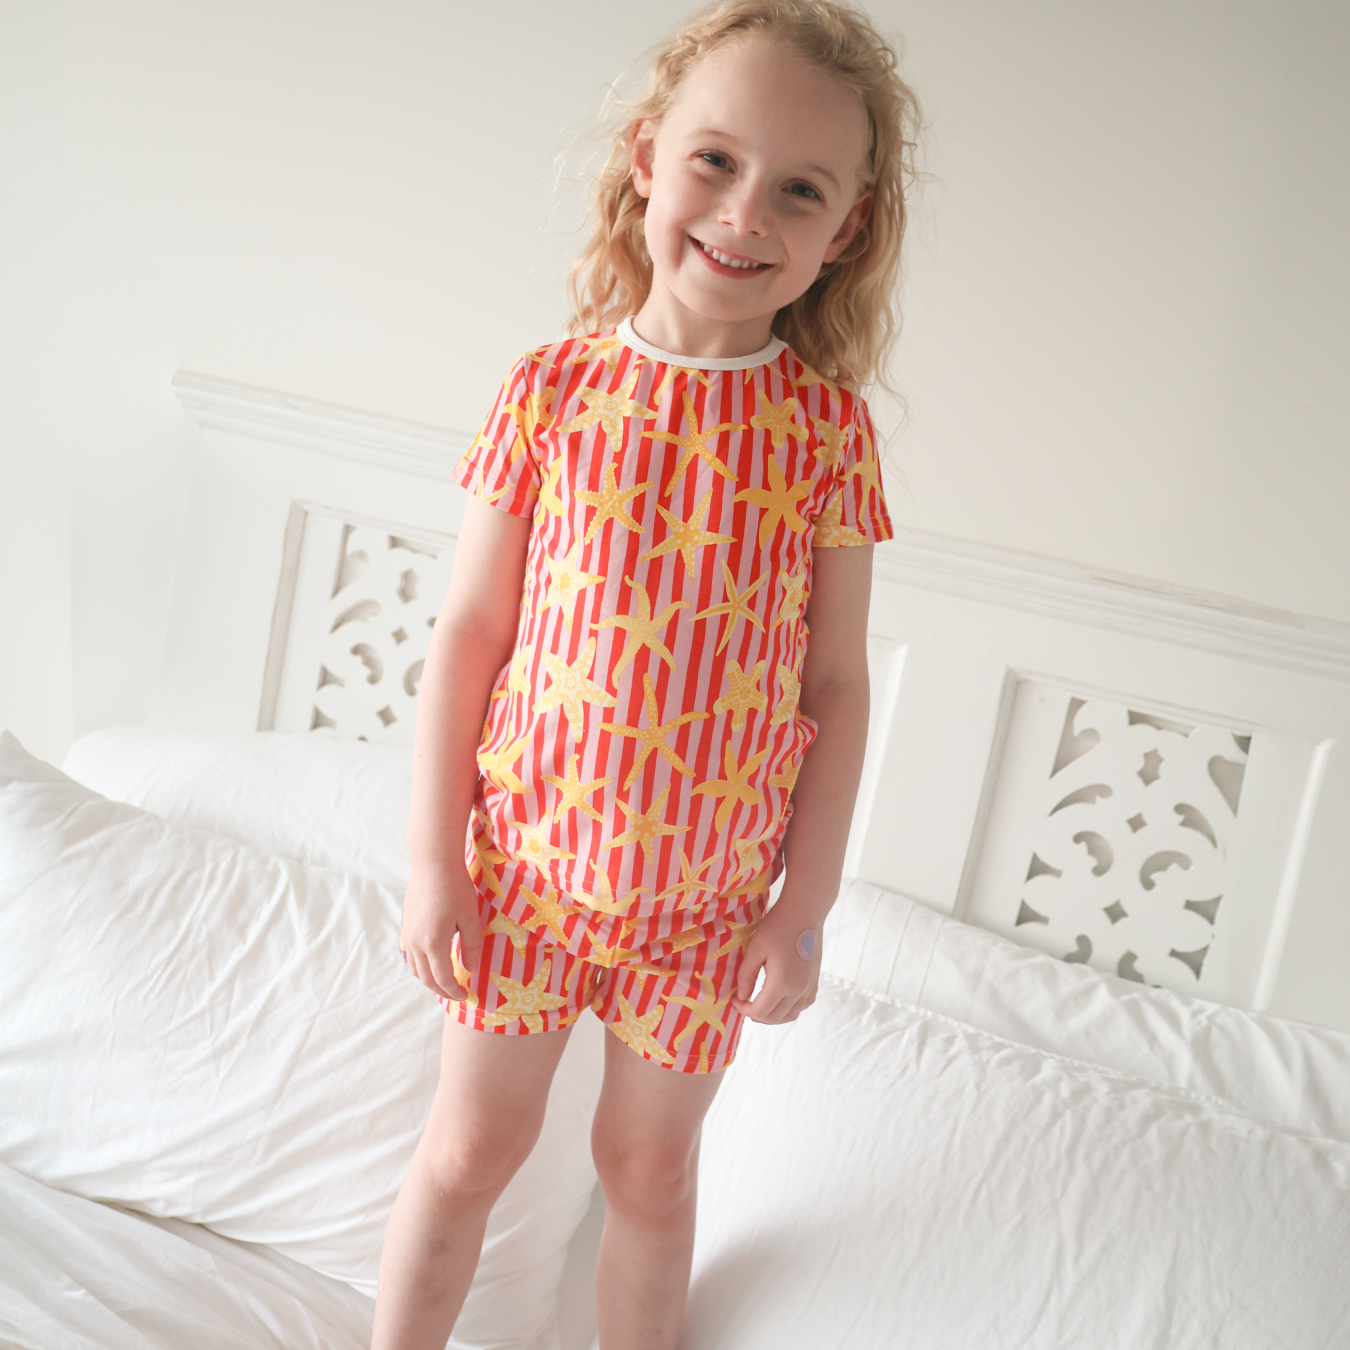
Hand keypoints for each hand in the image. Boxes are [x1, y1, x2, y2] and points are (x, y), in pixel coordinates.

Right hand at [399, 860, 482, 1002]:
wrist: (433, 864)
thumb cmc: (456, 888)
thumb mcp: (470, 918)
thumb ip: (470, 946)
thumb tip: (470, 969)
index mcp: (433, 943)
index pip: (442, 978)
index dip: (454, 991)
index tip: (466, 996)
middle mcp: (416, 943)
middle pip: (426, 978)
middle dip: (442, 990)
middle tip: (458, 993)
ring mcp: (407, 936)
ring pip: (416, 969)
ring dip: (430, 980)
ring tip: (446, 982)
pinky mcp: (406, 928)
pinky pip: (410, 957)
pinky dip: (421, 967)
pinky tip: (433, 964)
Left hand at [730, 901, 820, 1024]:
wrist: (805, 911)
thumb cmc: (777, 926)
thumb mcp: (755, 949)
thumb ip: (746, 976)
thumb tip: (742, 997)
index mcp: (781, 983)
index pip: (760, 1011)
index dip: (744, 1010)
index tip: (735, 1000)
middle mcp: (798, 990)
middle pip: (775, 1017)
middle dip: (757, 1015)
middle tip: (744, 1003)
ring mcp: (809, 986)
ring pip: (792, 1015)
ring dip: (774, 1015)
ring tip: (760, 1004)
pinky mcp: (815, 979)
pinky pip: (804, 1004)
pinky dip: (791, 1008)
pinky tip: (781, 998)